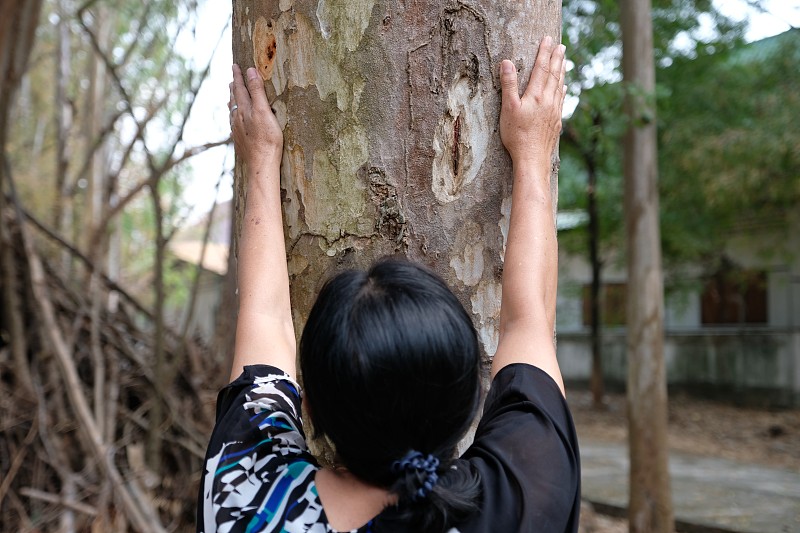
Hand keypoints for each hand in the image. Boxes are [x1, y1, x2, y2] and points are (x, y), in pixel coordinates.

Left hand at [229, 64, 282, 162]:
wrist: (261, 164)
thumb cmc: (267, 138)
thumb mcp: (264, 111)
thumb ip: (257, 91)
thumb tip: (250, 71)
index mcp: (243, 109)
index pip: (240, 88)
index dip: (238, 76)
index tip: (235, 66)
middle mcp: (237, 118)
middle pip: (234, 99)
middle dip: (234, 88)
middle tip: (232, 79)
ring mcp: (237, 131)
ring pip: (232, 112)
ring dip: (232, 102)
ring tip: (231, 98)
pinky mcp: (240, 141)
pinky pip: (234, 124)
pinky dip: (233, 117)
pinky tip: (234, 122)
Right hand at [499, 36, 565, 166]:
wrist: (532, 158)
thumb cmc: (517, 135)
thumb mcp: (508, 108)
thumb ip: (508, 84)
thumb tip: (506, 62)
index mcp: (536, 95)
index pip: (541, 68)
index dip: (544, 53)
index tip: (547, 40)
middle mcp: (548, 101)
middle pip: (554, 75)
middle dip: (557, 59)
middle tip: (561, 46)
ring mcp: (554, 112)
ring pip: (559, 86)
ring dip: (562, 72)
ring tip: (565, 61)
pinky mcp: (556, 122)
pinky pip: (561, 100)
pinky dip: (563, 90)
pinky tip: (564, 88)